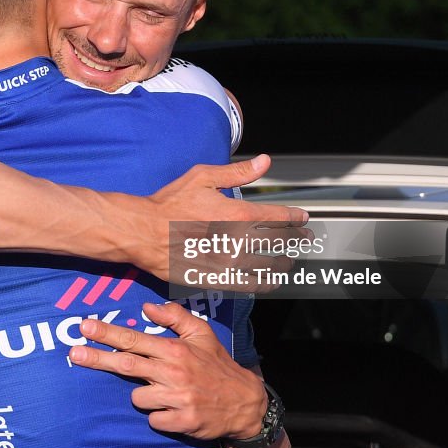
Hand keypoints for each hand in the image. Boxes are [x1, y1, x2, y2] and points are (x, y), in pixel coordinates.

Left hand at [68, 301, 267, 440]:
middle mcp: (173, 372)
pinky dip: (158, 415)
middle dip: (97, 358)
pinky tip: (172, 409)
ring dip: (143, 395)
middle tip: (74, 353)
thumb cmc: (217, 364)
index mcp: (175, 349)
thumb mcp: (202, 333)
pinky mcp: (181, 421)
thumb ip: (175, 317)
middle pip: (126, 365)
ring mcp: (177, 398)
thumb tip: (147, 307)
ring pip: (137, 397)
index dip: (107, 333)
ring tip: (163, 391)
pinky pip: (152, 419)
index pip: (134, 339)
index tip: (85, 327)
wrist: (244, 402)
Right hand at [142, 155, 309, 287]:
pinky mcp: (217, 280)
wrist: (143, 232)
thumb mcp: (203, 177)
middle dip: (296, 240)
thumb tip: (265, 161)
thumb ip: (237, 172)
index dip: (295, 218)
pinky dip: (265, 284)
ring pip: (268, 266)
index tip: (302, 218)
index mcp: (238, 214)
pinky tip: (271, 281)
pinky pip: (250, 286)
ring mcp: (229, 264)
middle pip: (279, 243)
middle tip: (304, 238)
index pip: (279, 218)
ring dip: (283, 263)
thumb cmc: (170, 203)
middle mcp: (239, 241)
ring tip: (289, 261)